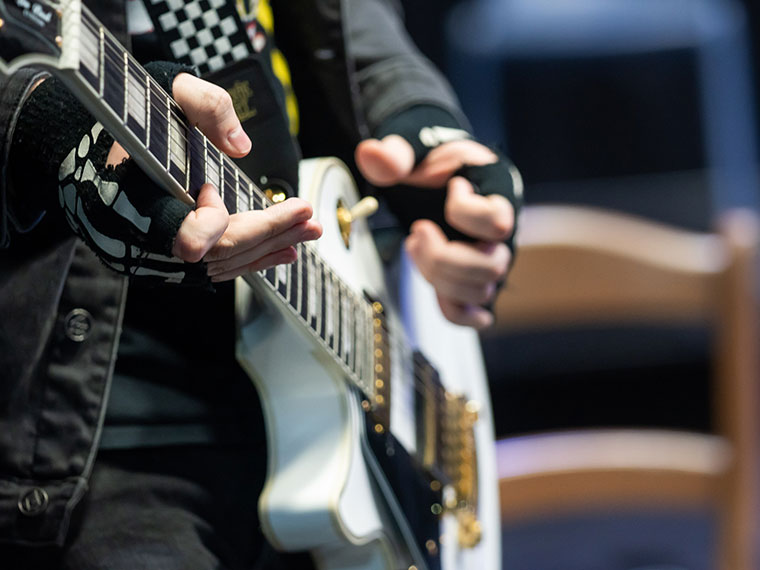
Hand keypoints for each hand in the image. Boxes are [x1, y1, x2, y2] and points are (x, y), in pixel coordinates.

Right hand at [109, 72, 321, 281]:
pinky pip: (221, 266)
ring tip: (307, 232)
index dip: (209, 223)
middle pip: (219, 251)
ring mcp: (162, 254)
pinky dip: (256, 258)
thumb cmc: (137, 117)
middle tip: (308, 218)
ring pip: (226, 261)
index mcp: (137, 200)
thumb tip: (241, 146)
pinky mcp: (175, 259)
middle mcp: (148, 238)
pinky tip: (285, 252)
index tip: (211, 188)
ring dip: (271, 246)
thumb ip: (207, 106)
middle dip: (269, 232)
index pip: (183, 238)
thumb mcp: (171, 91)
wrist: (101, 145)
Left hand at [355, 137, 514, 327]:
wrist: (435, 179)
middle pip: (490, 266)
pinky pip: (473, 311)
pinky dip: (457, 312)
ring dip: (438, 277)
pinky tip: (440, 296)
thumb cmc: (435, 164)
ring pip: (480, 291)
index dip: (463, 210)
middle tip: (417, 231)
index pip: (496, 220)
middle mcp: (504, 233)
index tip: (451, 188)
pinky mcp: (473, 278)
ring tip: (415, 246)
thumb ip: (396, 153)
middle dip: (443, 257)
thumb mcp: (417, 150)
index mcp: (499, 196)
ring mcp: (490, 258)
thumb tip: (372, 154)